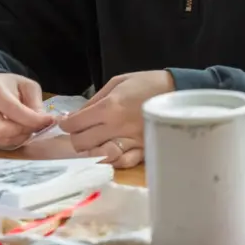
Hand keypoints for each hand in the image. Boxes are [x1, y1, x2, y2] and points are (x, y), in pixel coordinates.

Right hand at [0, 73, 53, 148]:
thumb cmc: (10, 86)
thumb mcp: (27, 86)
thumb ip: (35, 103)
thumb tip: (42, 122)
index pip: (13, 110)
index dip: (34, 119)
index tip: (50, 120)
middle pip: (3, 130)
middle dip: (25, 130)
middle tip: (38, 125)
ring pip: (2, 140)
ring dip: (21, 137)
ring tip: (29, 127)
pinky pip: (0, 144)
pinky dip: (15, 140)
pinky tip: (21, 131)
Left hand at [58, 70, 175, 168]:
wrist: (178, 91)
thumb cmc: (146, 83)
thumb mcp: (117, 82)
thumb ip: (95, 100)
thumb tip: (76, 115)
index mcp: (109, 107)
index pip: (74, 124)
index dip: (66, 124)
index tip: (68, 122)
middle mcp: (117, 127)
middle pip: (81, 143)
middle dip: (76, 137)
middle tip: (81, 132)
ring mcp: (131, 141)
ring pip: (99, 155)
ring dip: (92, 150)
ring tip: (95, 143)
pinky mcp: (143, 150)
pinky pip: (122, 162)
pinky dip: (113, 160)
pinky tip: (111, 152)